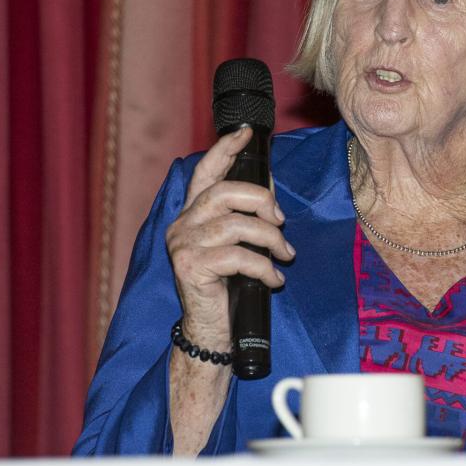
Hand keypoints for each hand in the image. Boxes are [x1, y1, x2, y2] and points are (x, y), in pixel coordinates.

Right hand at [164, 127, 294, 351]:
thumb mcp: (240, 246)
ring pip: (236, 225)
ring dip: (270, 239)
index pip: (204, 172)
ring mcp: (183, 245)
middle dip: (262, 201)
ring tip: (285, 255)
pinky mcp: (190, 267)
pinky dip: (264, 267)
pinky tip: (274, 279)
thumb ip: (248, 216)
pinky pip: (238, 256)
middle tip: (281, 222)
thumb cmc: (227, 288)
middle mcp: (181, 225)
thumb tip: (270, 186)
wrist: (210, 332)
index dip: (224, 150)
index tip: (245, 133)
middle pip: (225, 192)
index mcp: (191, 215)